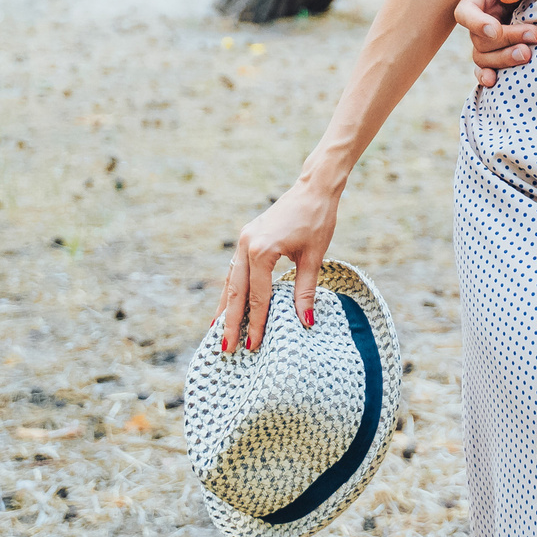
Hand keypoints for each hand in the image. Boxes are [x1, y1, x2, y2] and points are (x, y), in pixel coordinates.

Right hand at [217, 182, 339, 354]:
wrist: (313, 188)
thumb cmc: (317, 220)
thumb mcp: (313, 257)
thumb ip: (305, 290)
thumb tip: (305, 321)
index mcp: (262, 251)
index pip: (258, 296)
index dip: (255, 323)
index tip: (252, 346)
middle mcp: (246, 246)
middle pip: (236, 292)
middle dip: (231, 322)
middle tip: (226, 349)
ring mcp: (243, 240)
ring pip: (231, 281)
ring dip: (226, 307)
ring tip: (219, 332)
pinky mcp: (246, 238)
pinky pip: (236, 270)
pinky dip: (232, 289)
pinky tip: (228, 304)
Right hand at [454, 0, 536, 86]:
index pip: (465, 13)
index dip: (477, 24)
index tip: (495, 29)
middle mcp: (479, 20)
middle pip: (479, 40)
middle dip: (506, 41)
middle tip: (534, 37)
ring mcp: (487, 38)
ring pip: (483, 57)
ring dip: (504, 60)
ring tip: (529, 55)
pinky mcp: (498, 50)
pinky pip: (486, 68)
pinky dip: (487, 76)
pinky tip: (495, 83)